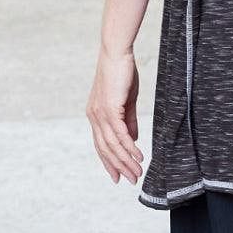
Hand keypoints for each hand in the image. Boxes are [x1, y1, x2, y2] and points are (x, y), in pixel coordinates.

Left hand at [86, 47, 143, 184]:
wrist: (117, 53)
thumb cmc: (122, 73)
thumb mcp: (127, 101)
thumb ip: (129, 121)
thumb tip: (132, 139)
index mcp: (96, 115)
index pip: (101, 144)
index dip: (109, 161)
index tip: (119, 176)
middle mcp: (94, 117)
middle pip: (105, 149)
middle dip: (118, 166)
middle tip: (132, 180)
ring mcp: (100, 114)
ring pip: (112, 145)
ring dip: (126, 160)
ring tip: (138, 172)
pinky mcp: (109, 109)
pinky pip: (119, 134)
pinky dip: (129, 147)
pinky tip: (138, 156)